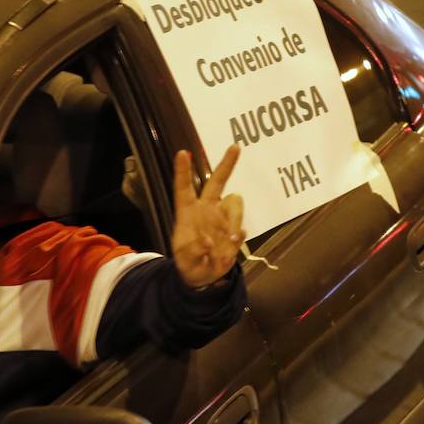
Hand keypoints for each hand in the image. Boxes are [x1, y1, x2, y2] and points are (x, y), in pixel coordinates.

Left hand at [171, 145, 244, 288]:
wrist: (203, 277)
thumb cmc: (188, 262)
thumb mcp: (184, 259)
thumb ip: (193, 250)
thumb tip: (207, 241)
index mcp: (187, 211)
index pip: (183, 188)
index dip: (182, 171)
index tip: (182, 153)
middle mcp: (206, 209)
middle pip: (217, 181)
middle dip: (227, 164)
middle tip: (236, 146)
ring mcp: (222, 218)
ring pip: (235, 202)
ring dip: (235, 219)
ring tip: (230, 240)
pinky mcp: (234, 231)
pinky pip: (241, 228)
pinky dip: (237, 238)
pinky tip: (227, 252)